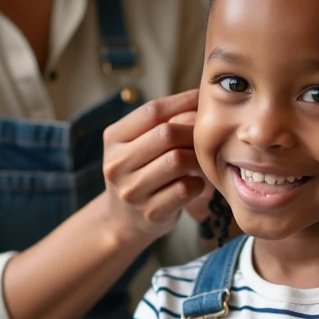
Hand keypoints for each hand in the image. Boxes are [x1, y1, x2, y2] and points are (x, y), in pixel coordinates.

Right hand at [102, 90, 206, 244]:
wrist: (122, 221)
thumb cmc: (139, 172)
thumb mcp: (138, 145)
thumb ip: (163, 122)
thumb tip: (200, 100)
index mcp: (113, 139)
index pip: (151, 111)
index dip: (181, 101)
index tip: (201, 98)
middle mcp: (117, 164)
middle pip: (166, 134)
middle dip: (192, 132)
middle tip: (205, 137)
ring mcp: (132, 191)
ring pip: (177, 160)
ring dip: (197, 158)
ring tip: (201, 160)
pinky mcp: (151, 212)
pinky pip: (185, 188)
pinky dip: (198, 183)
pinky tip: (195, 183)